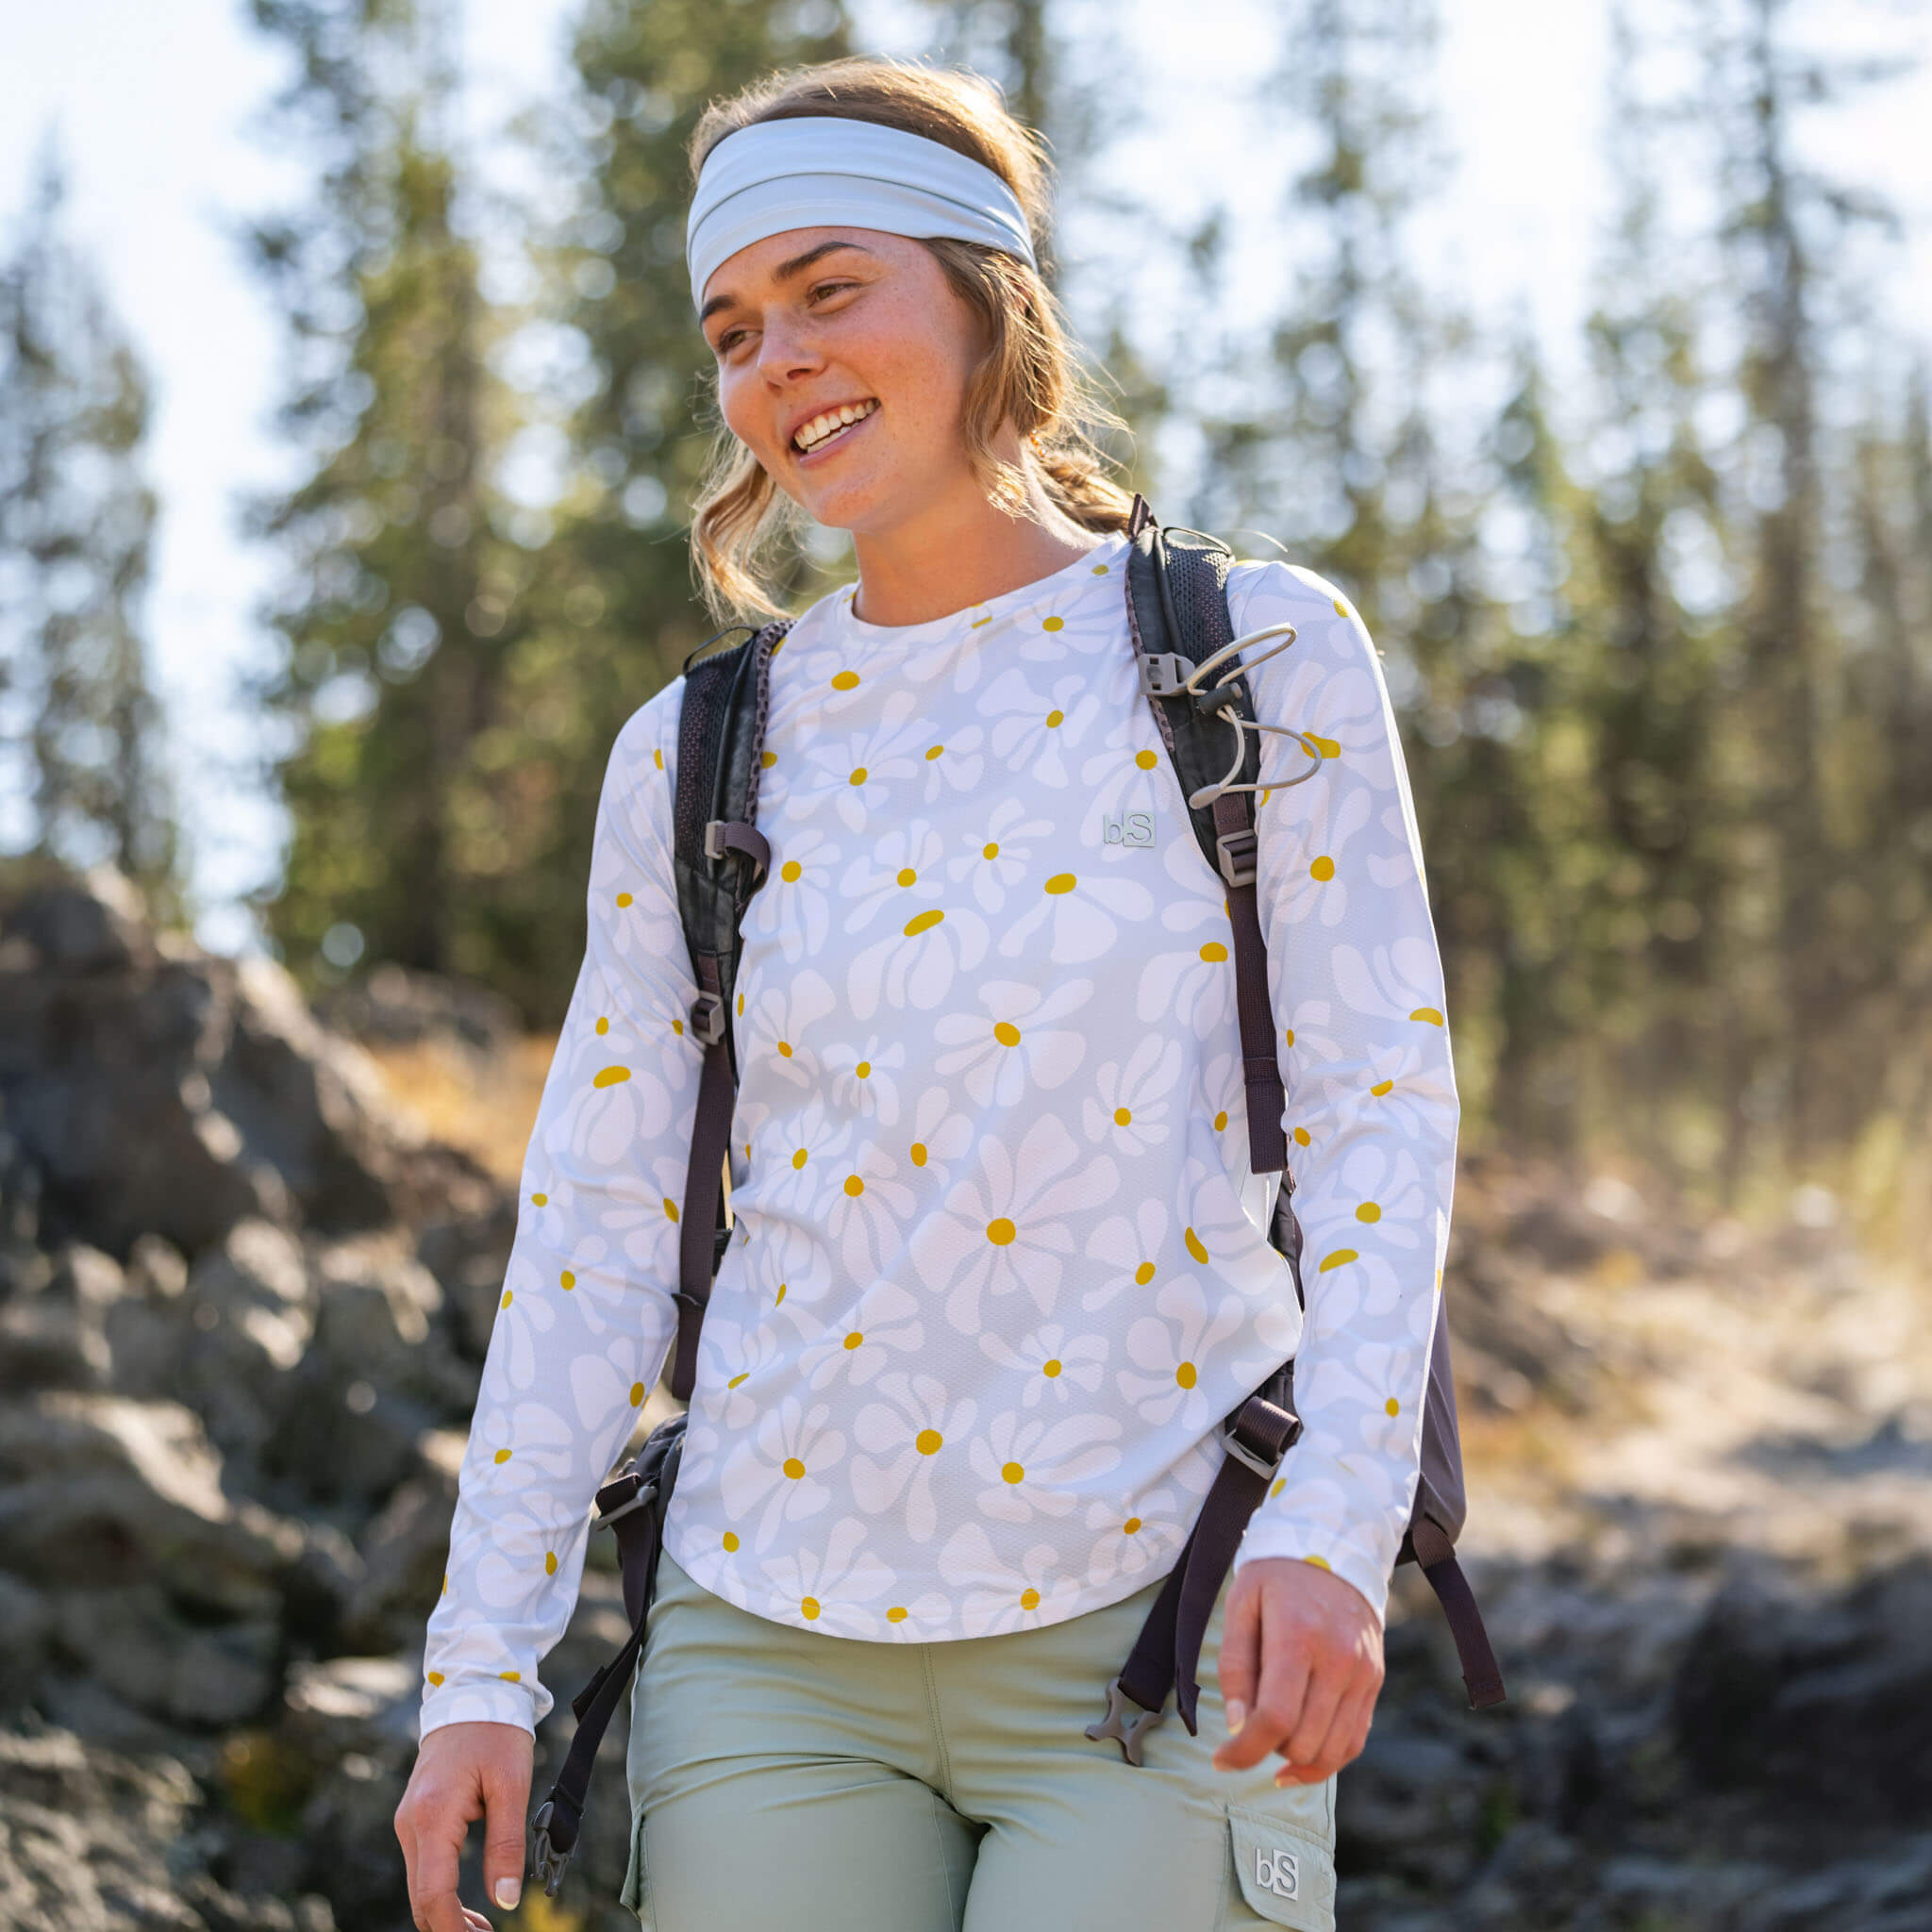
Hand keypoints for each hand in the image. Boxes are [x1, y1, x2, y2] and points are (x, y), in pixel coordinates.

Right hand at [394, 1720, 534, 1930]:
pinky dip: (439, 1891)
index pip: (433, 1893)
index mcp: (433, 1816)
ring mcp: (408, 1820)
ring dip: (444, 1913)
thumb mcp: (512, 1785)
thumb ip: (507, 1844)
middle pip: (419, 1897)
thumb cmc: (495, 1733)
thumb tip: (506, 1901)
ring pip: (418, 1885)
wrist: (472, 1691)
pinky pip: (422, 1867)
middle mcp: (410, 1823)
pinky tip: (466, 1903)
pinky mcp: (414, 1817)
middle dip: (448, 1927)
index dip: (453, 1928)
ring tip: (481, 1928)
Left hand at [1212, 1557, 1383, 1785]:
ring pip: (1331, 1751)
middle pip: (1303, 1741)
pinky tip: (1298, 1760)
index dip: (1244, 1751)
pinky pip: (1354, 1741)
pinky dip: (1326, 1760)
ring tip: (1272, 1735)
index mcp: (1298, 1636)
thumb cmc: (1276, 1577)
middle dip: (1266, 1749)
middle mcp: (1339, 1658)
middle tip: (1247, 1727)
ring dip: (1295, 1758)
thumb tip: (1238, 1726)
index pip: (1275, 1718)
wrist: (1334, 1547)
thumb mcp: (1242, 1604)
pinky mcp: (1374, 1681)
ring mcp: (1363, 1672)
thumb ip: (1235, 1665)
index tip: (1220, 1760)